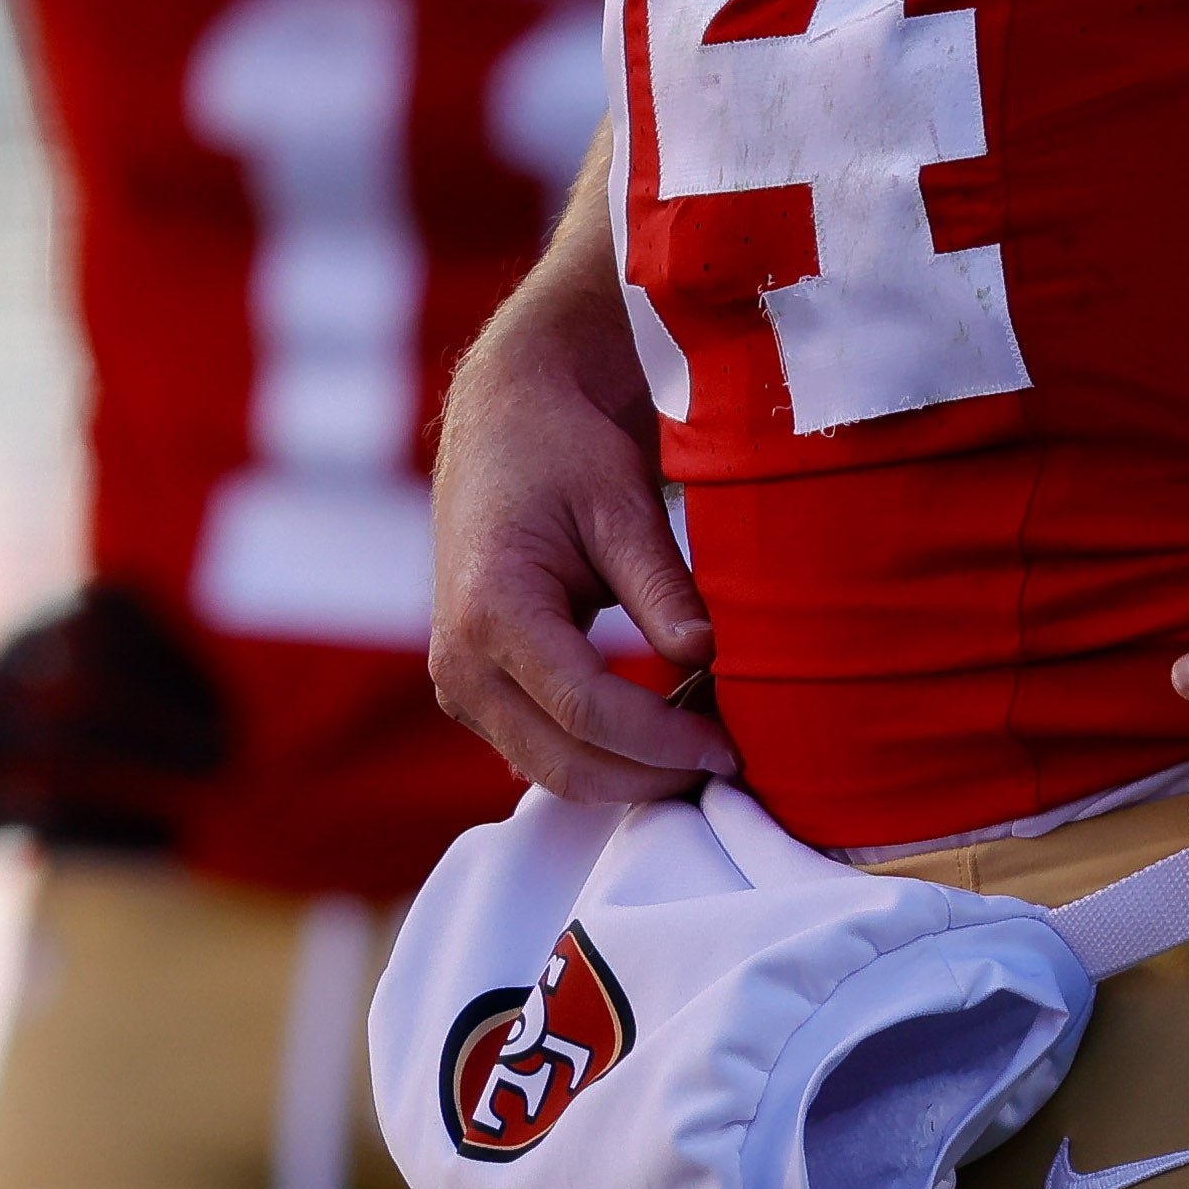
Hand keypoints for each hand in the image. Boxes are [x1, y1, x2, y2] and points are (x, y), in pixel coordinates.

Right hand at [429, 220, 736, 805]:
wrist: (506, 413)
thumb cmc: (562, 444)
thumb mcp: (622, 502)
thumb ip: (661, 586)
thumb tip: (706, 658)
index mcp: (491, 608)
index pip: (587, 711)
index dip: (665, 742)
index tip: (731, 748)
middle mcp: (459, 658)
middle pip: (564, 762)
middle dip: (652, 775)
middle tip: (729, 762)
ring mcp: (458, 680)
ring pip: (551, 770)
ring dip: (629, 775)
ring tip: (703, 749)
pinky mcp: (474, 687)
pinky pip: (538, 749)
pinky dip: (601, 758)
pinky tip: (661, 738)